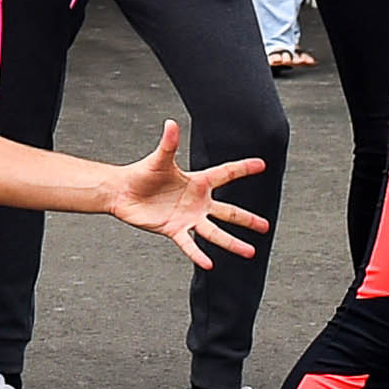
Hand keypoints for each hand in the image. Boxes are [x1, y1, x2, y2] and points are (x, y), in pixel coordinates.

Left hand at [100, 119, 270, 267]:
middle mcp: (197, 202)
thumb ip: (168, 144)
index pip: (225, 174)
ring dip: (232, 243)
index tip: (262, 164)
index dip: (243, 168)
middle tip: (266, 226)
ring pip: (214, 232)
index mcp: (197, 182)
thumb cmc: (141, 173)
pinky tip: (209, 264)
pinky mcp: (174, 230)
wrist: (122, 192)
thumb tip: (171, 123)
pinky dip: (198, 254)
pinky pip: (189, 244)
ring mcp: (187, 218)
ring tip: (250, 252)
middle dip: (247, 219)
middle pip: (228, 211)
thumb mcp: (159, 159)